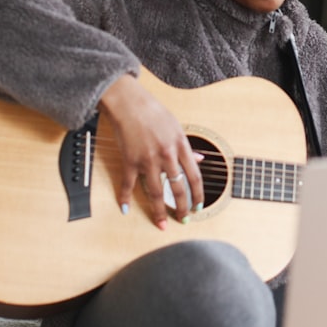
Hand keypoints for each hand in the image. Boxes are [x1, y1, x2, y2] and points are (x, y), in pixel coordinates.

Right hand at [98, 73, 203, 228]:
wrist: (129, 102)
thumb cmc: (153, 111)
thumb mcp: (176, 126)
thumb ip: (187, 146)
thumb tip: (200, 159)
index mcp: (181, 145)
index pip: (195, 177)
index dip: (198, 195)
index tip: (199, 207)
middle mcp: (167, 155)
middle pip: (178, 188)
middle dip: (183, 208)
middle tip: (184, 220)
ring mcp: (148, 159)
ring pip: (156, 192)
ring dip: (159, 211)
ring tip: (162, 224)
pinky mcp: (130, 160)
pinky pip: (128, 183)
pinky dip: (125, 197)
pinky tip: (125, 209)